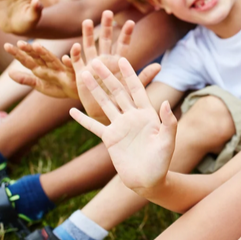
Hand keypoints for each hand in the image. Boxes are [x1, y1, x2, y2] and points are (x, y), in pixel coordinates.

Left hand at [4, 40, 77, 98]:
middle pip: (38, 57)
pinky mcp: (73, 75)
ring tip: (37, 46)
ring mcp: (61, 70)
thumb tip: (9, 73)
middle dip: (29, 50)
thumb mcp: (40, 85)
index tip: (6, 46)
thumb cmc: (59, 87)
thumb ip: (25, 79)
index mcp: (42, 69)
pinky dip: (69, 62)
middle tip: (19, 43)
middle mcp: (50, 67)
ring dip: (45, 53)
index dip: (17, 54)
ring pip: (52, 60)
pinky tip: (65, 58)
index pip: (27, 60)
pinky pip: (71, 69)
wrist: (77, 93)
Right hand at [69, 11, 158, 117]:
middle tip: (108, 12)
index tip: (130, 22)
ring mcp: (91, 66)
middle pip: (104, 40)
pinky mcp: (81, 75)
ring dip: (87, 35)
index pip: (122, 45)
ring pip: (88, 47)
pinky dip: (75, 55)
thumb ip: (144, 77)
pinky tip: (75, 47)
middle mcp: (104, 61)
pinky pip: (76, 63)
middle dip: (106, 26)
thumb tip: (159, 66)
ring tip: (86, 21)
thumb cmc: (122, 101)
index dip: (126, 34)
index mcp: (117, 62)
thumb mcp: (133, 88)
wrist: (107, 114)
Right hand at [70, 57, 175, 191]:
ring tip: (83, 76)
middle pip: (117, 92)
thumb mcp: (168, 141)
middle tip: (96, 61)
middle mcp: (132, 116)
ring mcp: (120, 126)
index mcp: (147, 114)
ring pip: (104, 104)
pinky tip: (72, 111)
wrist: (148, 180)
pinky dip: (82, 119)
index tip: (121, 59)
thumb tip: (166, 102)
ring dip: (94, 91)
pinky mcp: (110, 139)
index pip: (137, 89)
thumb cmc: (162, 162)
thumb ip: (168, 122)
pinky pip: (94, 126)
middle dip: (107, 77)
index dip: (130, 75)